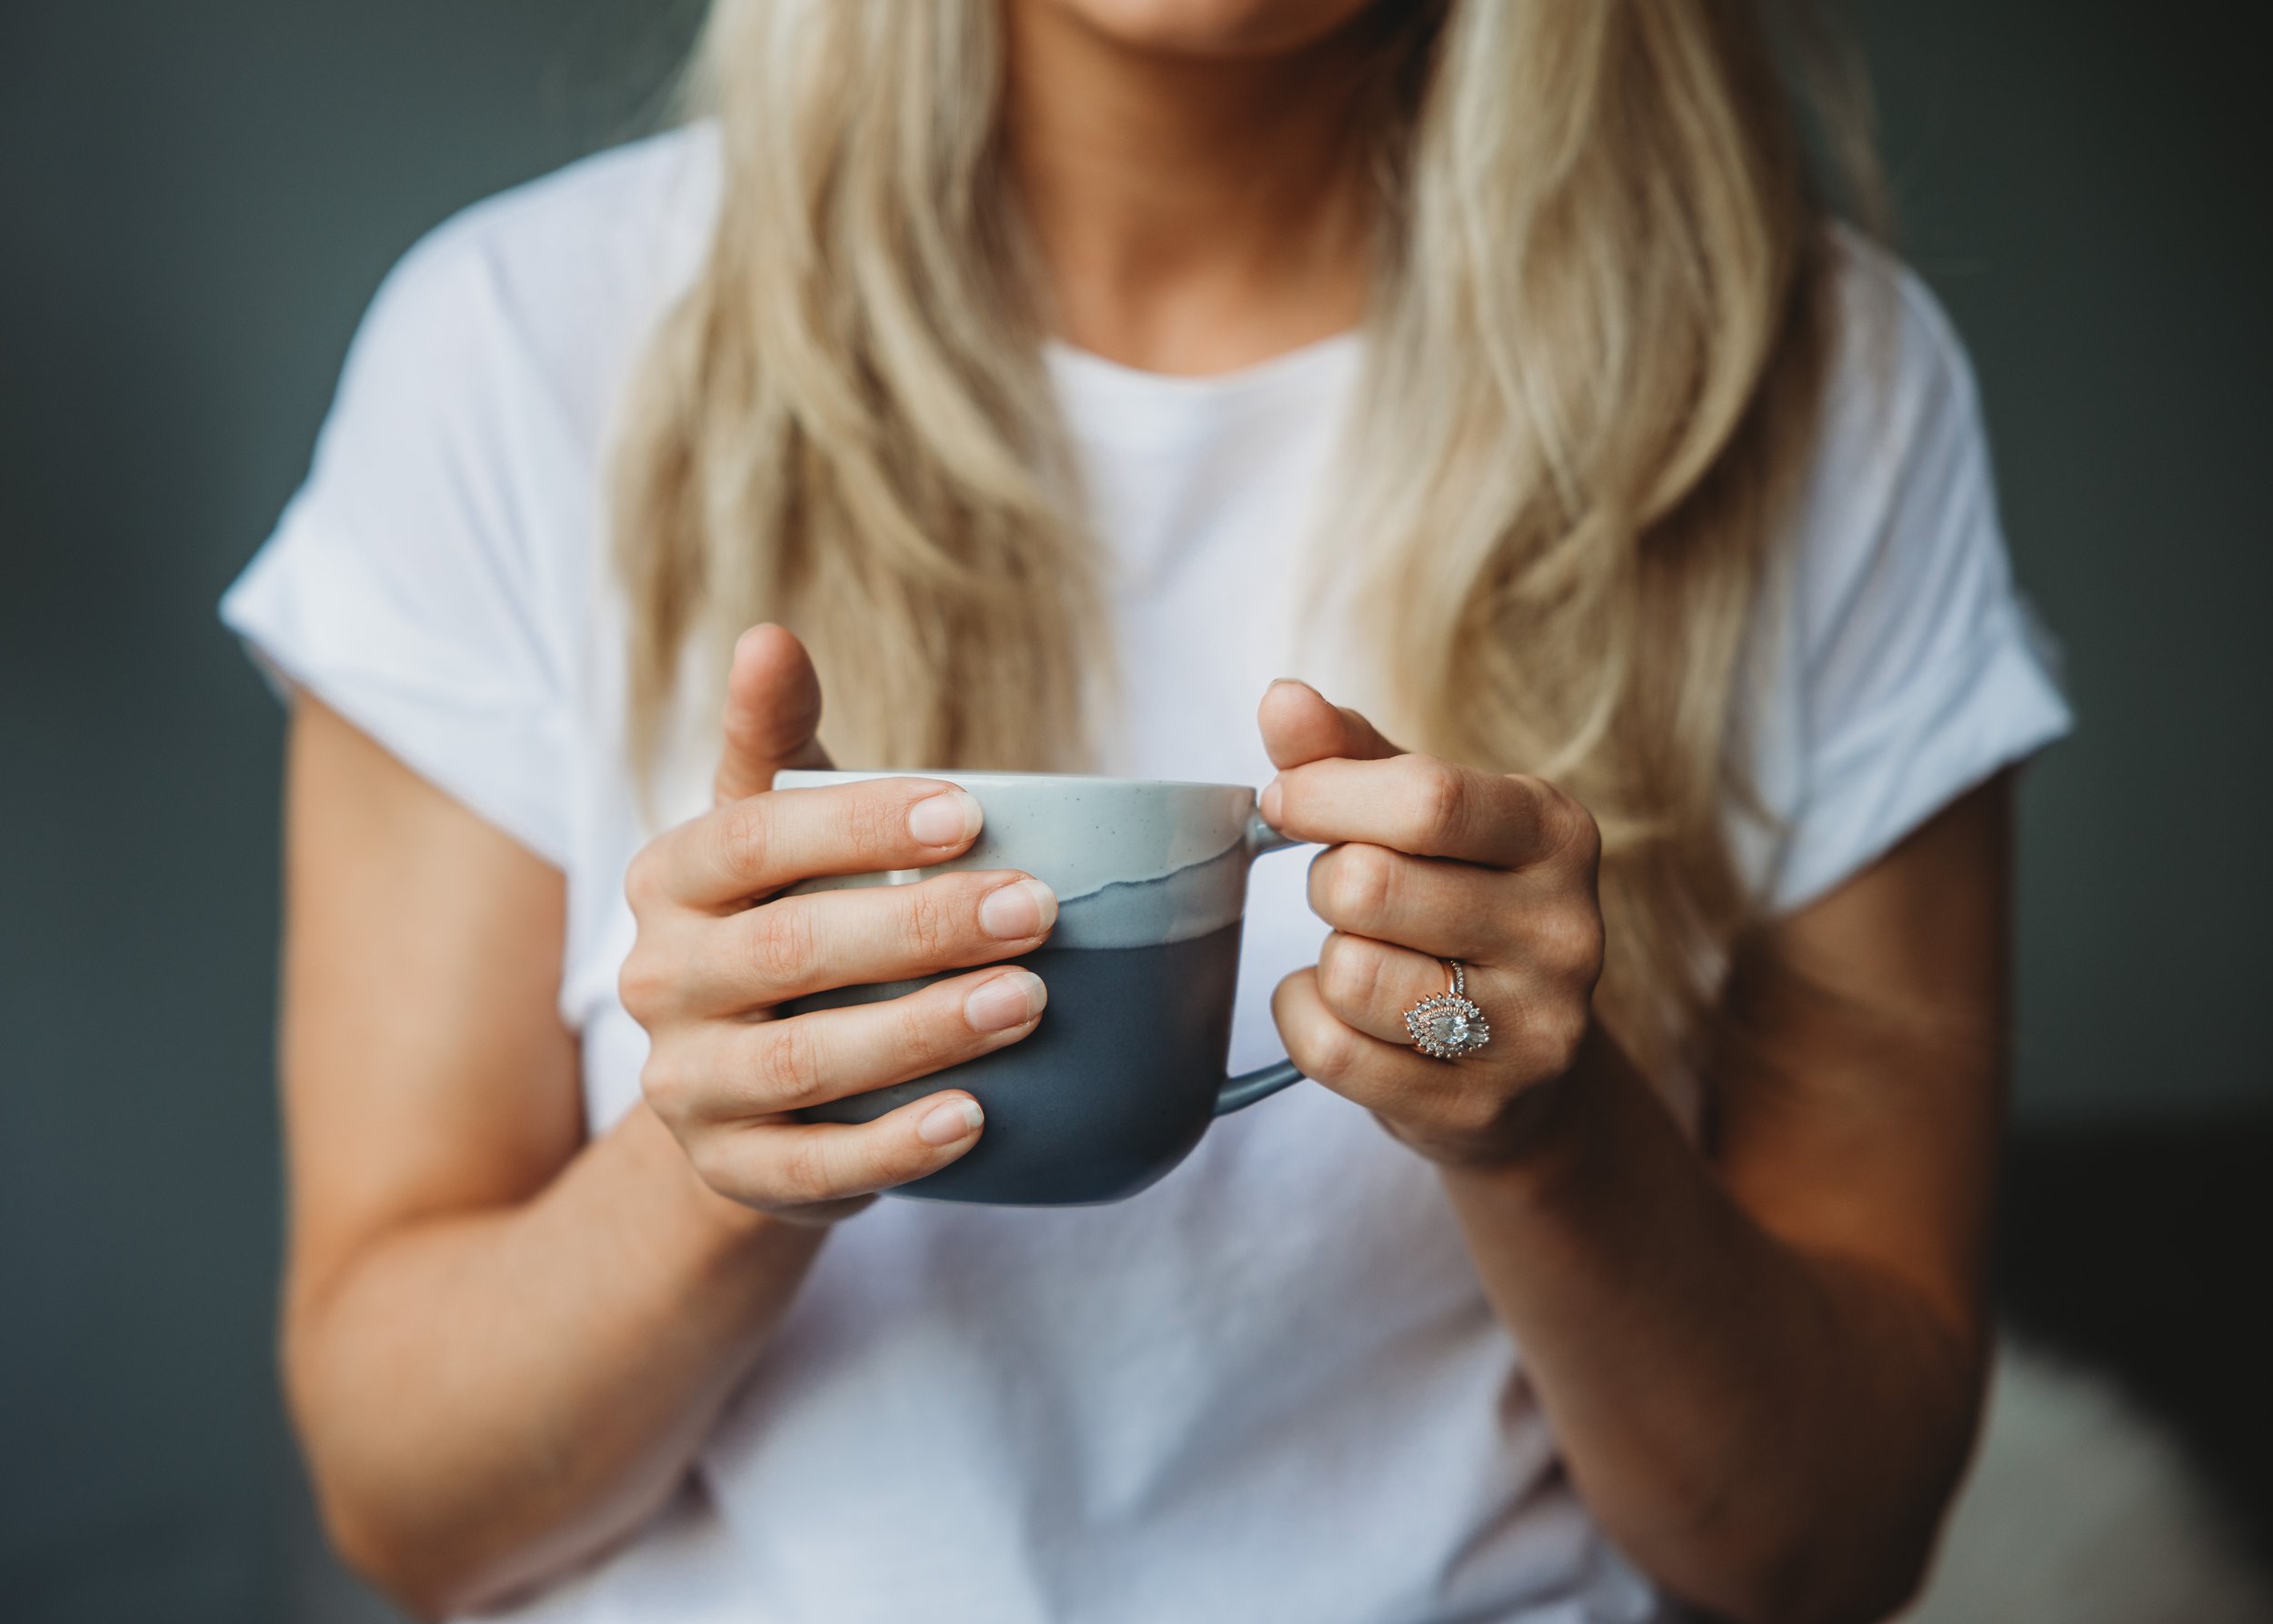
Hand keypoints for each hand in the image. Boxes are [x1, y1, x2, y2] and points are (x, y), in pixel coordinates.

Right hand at [619, 626, 1057, 1222]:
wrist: (750, 1083)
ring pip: (803, 1063)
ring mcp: (689, 1085)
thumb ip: (777, 741)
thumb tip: (769, 639)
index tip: (973, 810)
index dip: (859, 824)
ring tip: (1027, 1001)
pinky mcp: (733, 1172)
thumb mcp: (776, 828)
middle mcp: (659, 980)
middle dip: (919, 928)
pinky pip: (811, 1167)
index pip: (752, 836)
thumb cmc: (792, 917)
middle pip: (788, 950)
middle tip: (1037, 908)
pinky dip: (895, 1147)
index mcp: (670, 879)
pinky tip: (975, 1117)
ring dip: (922, 1031)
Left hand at [1259, 680, 1606, 1167]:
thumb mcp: (1424, 817)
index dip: (1327, 794)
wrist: (1523, 1066)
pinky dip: (1304, 1020)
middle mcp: (1566, 930)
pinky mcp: (1481, 1106)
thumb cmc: (1457, 905)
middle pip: (1372, 886)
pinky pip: (1333, 1051)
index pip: (1427, 799)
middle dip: (1324, 882)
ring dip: (1323, 959)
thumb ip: (1350, 753)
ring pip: (1350, 974)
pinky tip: (1336, 1010)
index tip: (1284, 801)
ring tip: (1362, 954)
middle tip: (1342, 892)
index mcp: (1557, 833)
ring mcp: (1534, 1028)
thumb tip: (1280, 698)